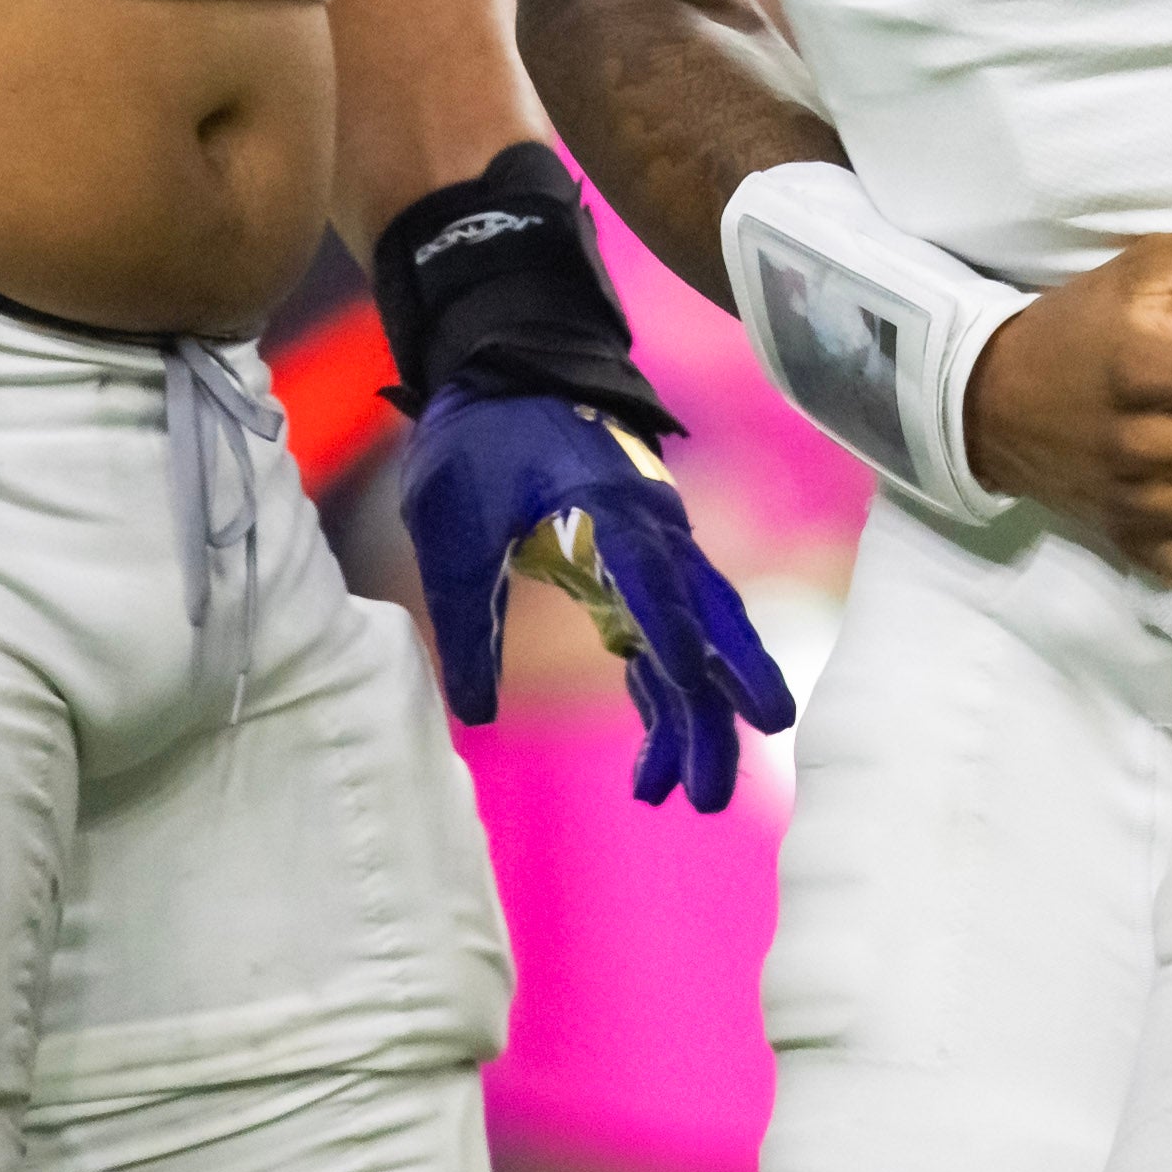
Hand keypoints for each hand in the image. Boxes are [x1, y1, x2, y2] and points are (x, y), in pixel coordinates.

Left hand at [402, 393, 796, 807]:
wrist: (505, 376)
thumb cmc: (479, 446)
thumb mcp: (453, 529)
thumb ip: (468, 618)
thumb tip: (477, 716)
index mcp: (606, 509)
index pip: (650, 577)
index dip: (671, 631)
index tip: (687, 683)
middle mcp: (650, 533)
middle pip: (703, 624)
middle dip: (718, 706)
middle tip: (717, 787)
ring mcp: (652, 552)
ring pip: (699, 640)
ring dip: (701, 716)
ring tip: (698, 795)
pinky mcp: (636, 571)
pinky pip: (667, 641)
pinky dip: (668, 697)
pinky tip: (658, 762)